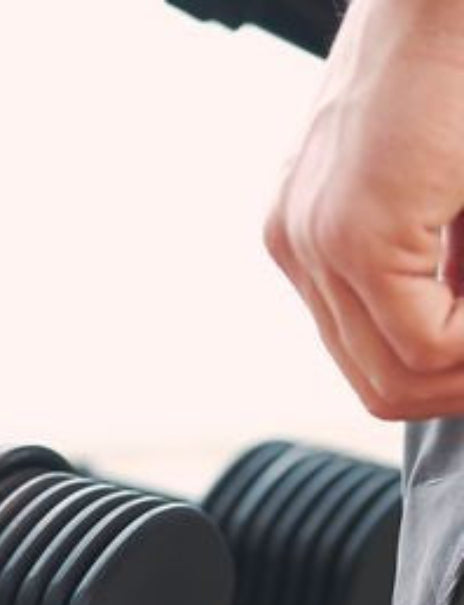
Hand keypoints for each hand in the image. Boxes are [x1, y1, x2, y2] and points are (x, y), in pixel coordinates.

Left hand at [265, 0, 463, 419]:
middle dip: (455, 391)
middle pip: (374, 382)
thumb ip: (441, 263)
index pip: (366, 354)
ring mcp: (316, 242)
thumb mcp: (441, 193)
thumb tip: (455, 337)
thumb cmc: (456, 73)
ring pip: (393, 378)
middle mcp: (297, 245)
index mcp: (310, 234)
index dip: (440, 377)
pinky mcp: (356, 234)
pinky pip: (421, 343)